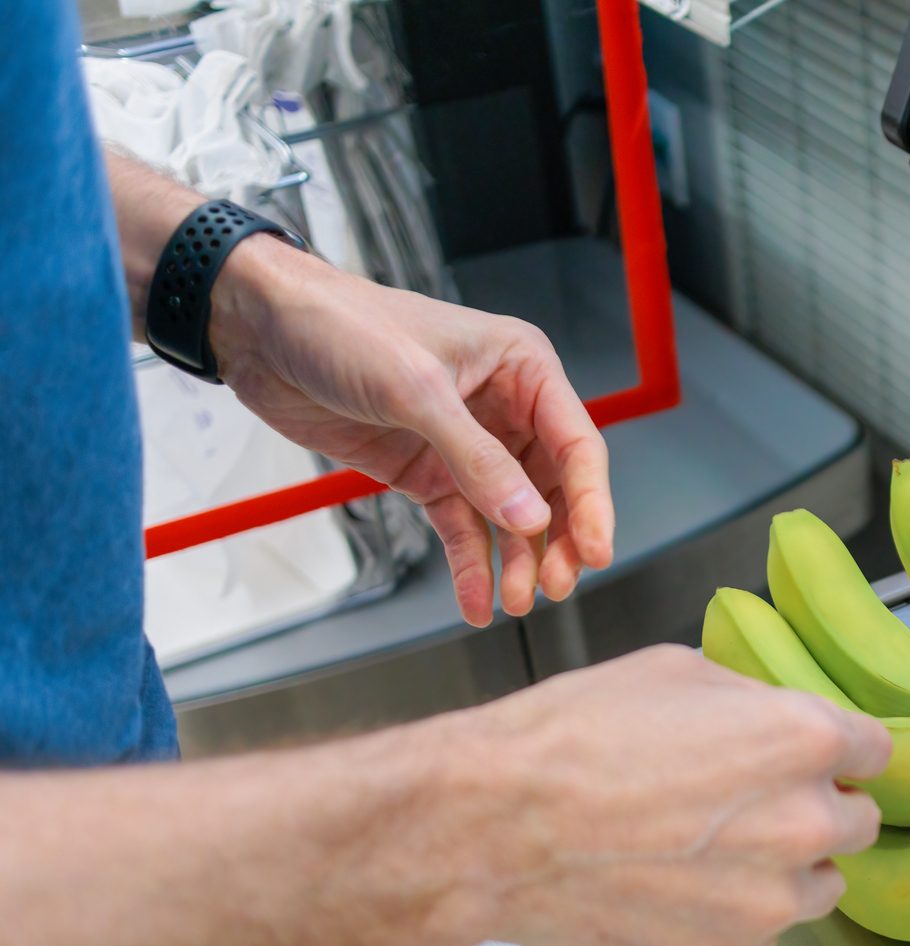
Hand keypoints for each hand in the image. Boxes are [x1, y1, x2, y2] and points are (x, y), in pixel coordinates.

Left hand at [210, 238, 612, 625]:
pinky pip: (462, 527)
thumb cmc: (341, 326)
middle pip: (553, 489)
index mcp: (522, 369)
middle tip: (553, 587)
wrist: (259, 329)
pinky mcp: (427, 472)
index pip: (576, 444)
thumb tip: (528, 520)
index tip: (597, 552)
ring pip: (511, 516)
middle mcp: (504, 408)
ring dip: (517, 561)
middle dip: (557, 541)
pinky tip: (479, 602)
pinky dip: (472, 566)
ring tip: (516, 602)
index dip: (591, 502)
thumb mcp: (415, 389)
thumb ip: (476, 458)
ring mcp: (466, 445)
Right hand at [440, 647, 890, 945]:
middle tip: (752, 804)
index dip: (841, 751)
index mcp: (803, 740)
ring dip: (784, 869)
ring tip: (711, 852)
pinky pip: (763, 932)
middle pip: (858, 822)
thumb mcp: (675, 674)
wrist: (496, 829)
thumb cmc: (570, 740)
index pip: (876, 750)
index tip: (819, 758)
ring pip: (819, 886)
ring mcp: (772, 899)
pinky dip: (734, 914)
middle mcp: (805, 823)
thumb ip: (751, 702)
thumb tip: (772, 718)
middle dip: (816, 809)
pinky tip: (676, 888)